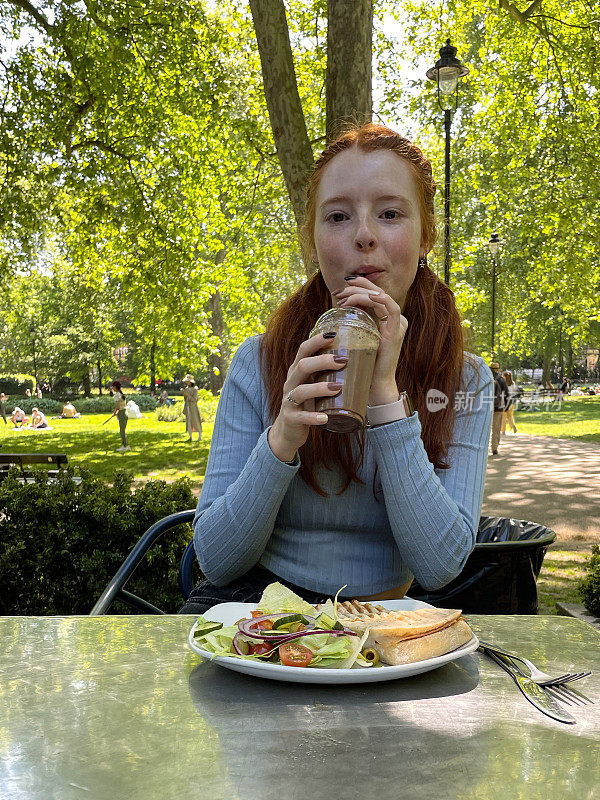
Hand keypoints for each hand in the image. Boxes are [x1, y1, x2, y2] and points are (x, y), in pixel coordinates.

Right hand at [268, 332, 346, 461]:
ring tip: (337, 388)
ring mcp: (289, 401)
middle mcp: (291, 383)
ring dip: (319, 388)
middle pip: (302, 366)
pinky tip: (325, 418)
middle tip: (343, 361)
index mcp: (297, 372)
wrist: (288, 431)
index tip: (333, 334)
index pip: (303, 350)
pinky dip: (313, 417)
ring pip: (300, 391)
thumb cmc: (307, 403)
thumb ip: (326, 373)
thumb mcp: (313, 384)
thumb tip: (358, 358)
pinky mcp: (291, 418)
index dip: (316, 341)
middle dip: (322, 361)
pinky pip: (301, 417)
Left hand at [333, 276, 407, 405]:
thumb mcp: (356, 337)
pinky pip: (390, 307)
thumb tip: (337, 307)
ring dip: (360, 293)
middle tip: (340, 290)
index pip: (374, 295)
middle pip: (378, 292)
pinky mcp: (396, 331)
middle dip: (358, 287)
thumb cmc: (362, 363)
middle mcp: (395, 319)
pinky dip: (376, 299)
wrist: (373, 384)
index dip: (359, 287)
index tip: (341, 289)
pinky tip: (361, 298)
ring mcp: (398, 324)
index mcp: (387, 319)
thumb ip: (353, 322)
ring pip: (381, 297)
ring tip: (343, 298)